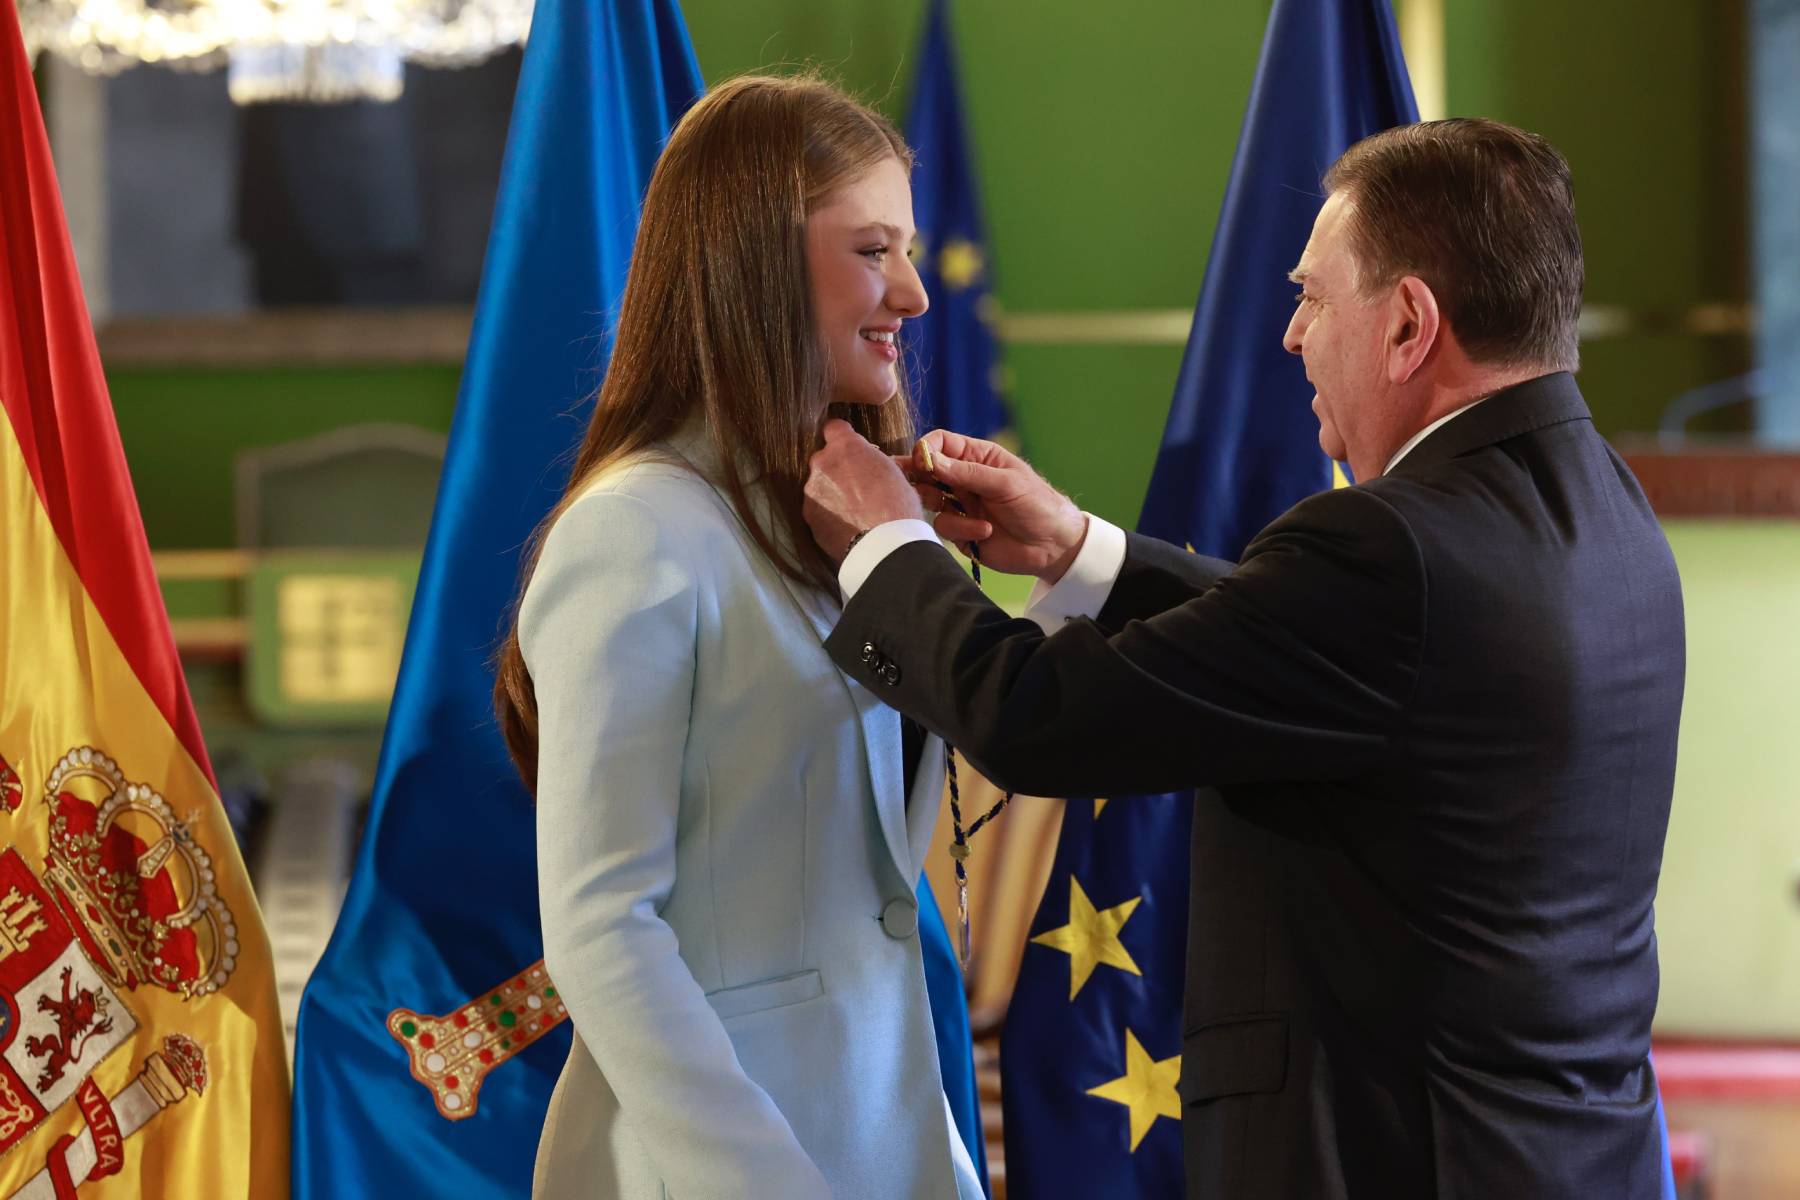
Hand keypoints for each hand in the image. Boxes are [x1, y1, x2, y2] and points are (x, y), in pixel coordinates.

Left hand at [804, 420, 925, 562]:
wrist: (886, 544)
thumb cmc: (898, 507)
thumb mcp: (894, 473)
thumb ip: (872, 461)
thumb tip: (869, 465)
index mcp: (846, 446)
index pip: (834, 427)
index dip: (843, 438)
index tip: (851, 449)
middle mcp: (822, 463)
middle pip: (824, 458)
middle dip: (836, 467)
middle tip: (856, 485)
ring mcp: (811, 490)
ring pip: (818, 484)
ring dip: (831, 492)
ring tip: (852, 510)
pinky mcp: (809, 515)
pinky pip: (817, 508)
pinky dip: (827, 513)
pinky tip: (845, 524)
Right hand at [909, 430, 1086, 580]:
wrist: (1054, 546)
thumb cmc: (1038, 504)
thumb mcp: (1006, 483)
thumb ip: (967, 472)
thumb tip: (930, 459)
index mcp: (978, 457)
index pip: (941, 443)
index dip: (926, 450)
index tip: (921, 462)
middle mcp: (964, 479)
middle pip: (927, 471)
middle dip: (920, 478)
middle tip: (918, 486)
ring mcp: (961, 505)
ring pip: (929, 501)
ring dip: (945, 509)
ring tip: (967, 514)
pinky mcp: (961, 532)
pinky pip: (944, 527)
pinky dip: (962, 530)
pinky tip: (986, 531)